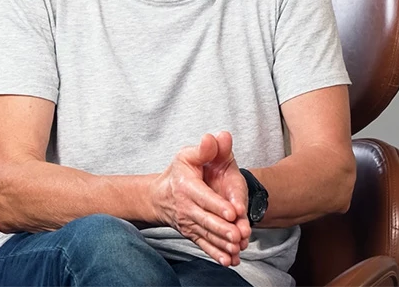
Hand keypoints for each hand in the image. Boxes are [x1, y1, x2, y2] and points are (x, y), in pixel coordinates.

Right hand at [150, 133, 245, 265]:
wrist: (160, 196)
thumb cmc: (179, 172)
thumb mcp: (188, 155)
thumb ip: (206, 149)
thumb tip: (216, 137)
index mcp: (187, 186)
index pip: (203, 197)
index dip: (218, 205)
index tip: (233, 212)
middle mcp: (186, 207)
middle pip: (206, 219)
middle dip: (223, 229)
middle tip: (238, 235)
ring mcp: (189, 223)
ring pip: (207, 235)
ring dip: (222, 244)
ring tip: (237, 249)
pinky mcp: (192, 233)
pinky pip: (204, 245)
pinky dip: (215, 254)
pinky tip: (228, 261)